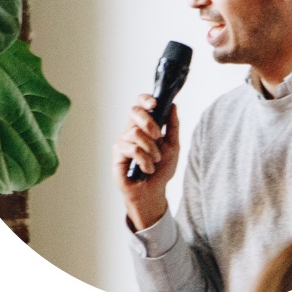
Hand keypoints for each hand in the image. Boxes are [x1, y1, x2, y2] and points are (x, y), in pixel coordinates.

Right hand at [112, 94, 179, 230]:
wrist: (154, 191)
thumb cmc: (161, 169)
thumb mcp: (173, 145)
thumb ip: (173, 125)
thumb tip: (173, 105)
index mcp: (144, 125)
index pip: (140, 104)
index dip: (145, 99)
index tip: (154, 104)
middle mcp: (131, 130)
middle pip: (134, 111)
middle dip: (150, 123)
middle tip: (159, 137)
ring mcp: (123, 141)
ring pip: (135, 133)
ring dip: (151, 149)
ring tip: (154, 160)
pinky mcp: (117, 155)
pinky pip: (132, 149)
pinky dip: (144, 160)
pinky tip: (147, 168)